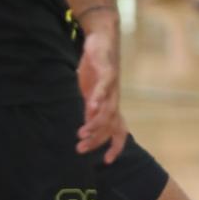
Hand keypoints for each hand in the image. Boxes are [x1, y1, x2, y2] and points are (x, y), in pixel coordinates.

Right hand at [76, 23, 124, 162]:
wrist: (102, 38)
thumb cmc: (96, 68)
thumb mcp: (90, 92)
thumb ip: (89, 110)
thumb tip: (86, 129)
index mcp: (110, 104)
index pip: (118, 129)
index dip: (115, 145)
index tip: (106, 161)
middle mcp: (114, 97)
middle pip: (111, 124)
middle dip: (97, 139)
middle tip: (80, 148)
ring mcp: (113, 85)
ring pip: (109, 109)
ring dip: (96, 123)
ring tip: (82, 132)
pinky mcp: (107, 70)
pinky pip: (105, 86)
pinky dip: (99, 97)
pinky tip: (91, 107)